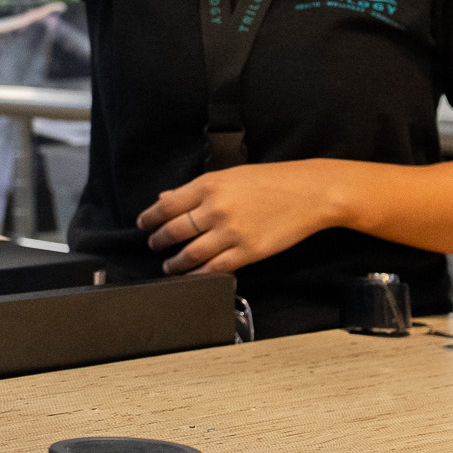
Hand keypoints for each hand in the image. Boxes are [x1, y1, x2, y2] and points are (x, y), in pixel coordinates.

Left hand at [136, 161, 337, 275]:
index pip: (166, 206)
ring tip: (169, 266)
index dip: (149, 218)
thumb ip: (195, 189)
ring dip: (175, 263)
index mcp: (208, 185)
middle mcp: (215, 208)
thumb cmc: (271, 181)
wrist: (309, 193)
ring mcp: (231, 232)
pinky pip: (215, 268)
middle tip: (153, 245)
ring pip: (190, 253)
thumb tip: (165, 198)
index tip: (142, 224)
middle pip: (174, 231)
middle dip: (158, 241)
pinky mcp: (248, 252)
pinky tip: (192, 276)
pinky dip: (199, 275)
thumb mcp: (229, 175)